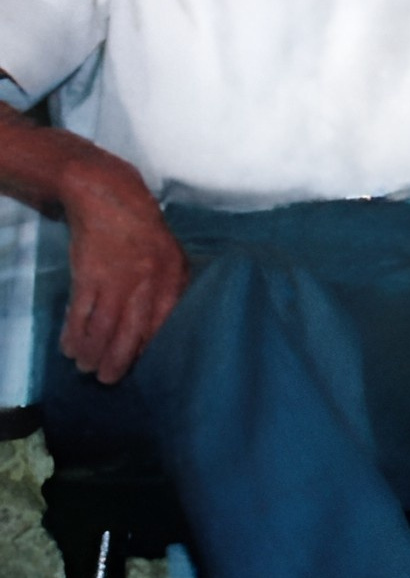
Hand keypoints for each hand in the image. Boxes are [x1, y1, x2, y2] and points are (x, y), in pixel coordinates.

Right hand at [58, 152, 187, 384]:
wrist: (109, 198)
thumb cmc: (144, 230)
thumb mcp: (172, 254)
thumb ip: (172, 287)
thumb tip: (164, 326)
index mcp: (171, 276)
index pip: (162, 324)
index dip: (146, 349)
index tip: (137, 365)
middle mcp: (146, 282)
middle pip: (129, 333)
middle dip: (116, 362)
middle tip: (107, 379)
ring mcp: (115, 280)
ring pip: (101, 329)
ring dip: (91, 353)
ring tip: (86, 367)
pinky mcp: (87, 276)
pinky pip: (79, 314)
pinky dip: (72, 335)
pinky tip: (69, 348)